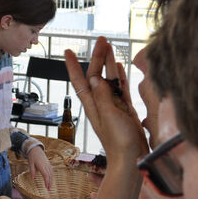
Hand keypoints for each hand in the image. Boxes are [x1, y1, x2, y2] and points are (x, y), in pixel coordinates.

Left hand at [27, 145, 54, 188]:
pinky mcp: (49, 164)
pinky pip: (51, 171)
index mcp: (41, 165)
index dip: (47, 181)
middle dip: (50, 183)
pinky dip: (52, 176)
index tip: (47, 187)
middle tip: (49, 190)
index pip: (46, 175)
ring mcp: (48, 164)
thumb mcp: (30, 164)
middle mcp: (46, 165)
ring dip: (51, 180)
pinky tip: (51, 181)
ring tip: (50, 187)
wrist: (36, 149)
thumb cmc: (32, 157)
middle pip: (50, 175)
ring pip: (51, 174)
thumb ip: (32, 171)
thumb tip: (33, 179)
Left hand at [64, 38, 147, 162]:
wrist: (132, 159)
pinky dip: (120, 76)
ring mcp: (113, 106)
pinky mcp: (125, 109)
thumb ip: (102, 97)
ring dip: (108, 63)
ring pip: (109, 79)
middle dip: (97, 57)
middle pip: (96, 75)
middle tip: (101, 39)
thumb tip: (94, 78)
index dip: (72, 66)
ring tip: (110, 46)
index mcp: (92, 105)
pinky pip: (121, 88)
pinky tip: (120, 66)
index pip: (79, 81)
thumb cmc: (119, 142)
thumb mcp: (108, 116)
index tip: (66, 51)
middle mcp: (101, 103)